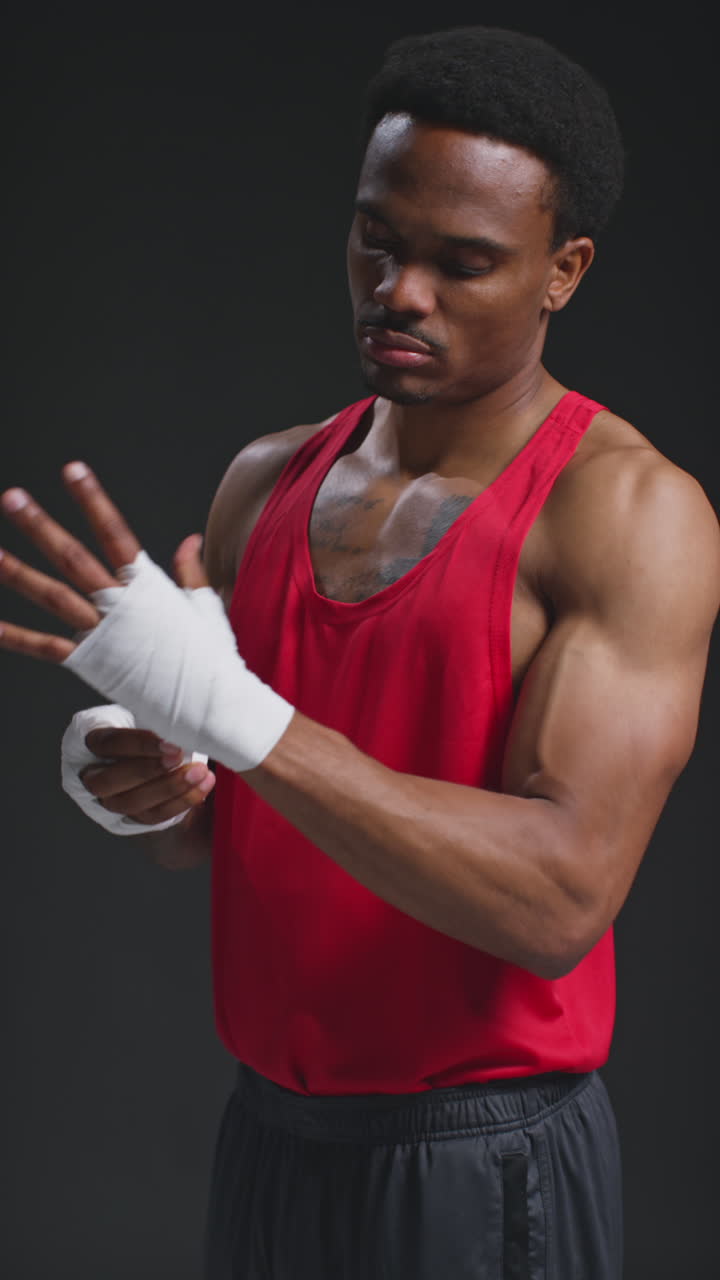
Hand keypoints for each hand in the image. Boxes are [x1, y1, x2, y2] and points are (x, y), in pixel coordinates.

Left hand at [0, 461, 206, 660]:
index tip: (72, 470)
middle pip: (72, 556)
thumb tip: (189, 539)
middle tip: (12, 498)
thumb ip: (190, 572)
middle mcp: (119, 603)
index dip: (92, 499)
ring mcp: (102, 633)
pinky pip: (46, 647)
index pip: (114, 531)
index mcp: (147, 585)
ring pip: (52, 595)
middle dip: (40, 526)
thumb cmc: (213, 657)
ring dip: (18, 573)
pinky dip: (17, 636)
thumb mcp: (205, 607)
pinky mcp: (91, 663)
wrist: (210, 703)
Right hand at [79, 724, 214, 826]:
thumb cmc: (153, 723)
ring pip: (131, 802)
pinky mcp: (131, 817)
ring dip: (169, 788)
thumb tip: (183, 714)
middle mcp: (91, 774)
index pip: (107, 744)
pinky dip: (180, 802)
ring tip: (200, 773)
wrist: (163, 750)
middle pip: (108, 781)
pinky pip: (153, 816)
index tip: (170, 742)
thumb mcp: (148, 711)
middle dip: (148, 771)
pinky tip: (202, 787)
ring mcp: (109, 800)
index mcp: (90, 739)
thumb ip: (156, 714)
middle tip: (181, 757)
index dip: (138, 745)